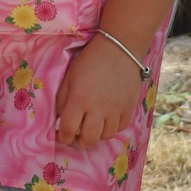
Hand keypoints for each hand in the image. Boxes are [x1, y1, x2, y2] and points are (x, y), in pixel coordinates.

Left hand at [55, 33, 148, 147]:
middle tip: (78, 136)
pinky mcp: (129, 108)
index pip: (68, 129)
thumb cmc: (90, 61)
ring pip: (105, 136)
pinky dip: (112, 128)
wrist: (119, 49)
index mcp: (79, 99)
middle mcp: (98, 108)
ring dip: (97, 135)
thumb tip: (61, 120)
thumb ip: (62, 100)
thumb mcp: (69, 77)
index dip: (63, 137)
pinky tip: (108, 120)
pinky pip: (120, 128)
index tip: (62, 137)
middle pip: (89, 139)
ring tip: (94, 127)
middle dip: (80, 142)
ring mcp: (115, 110)